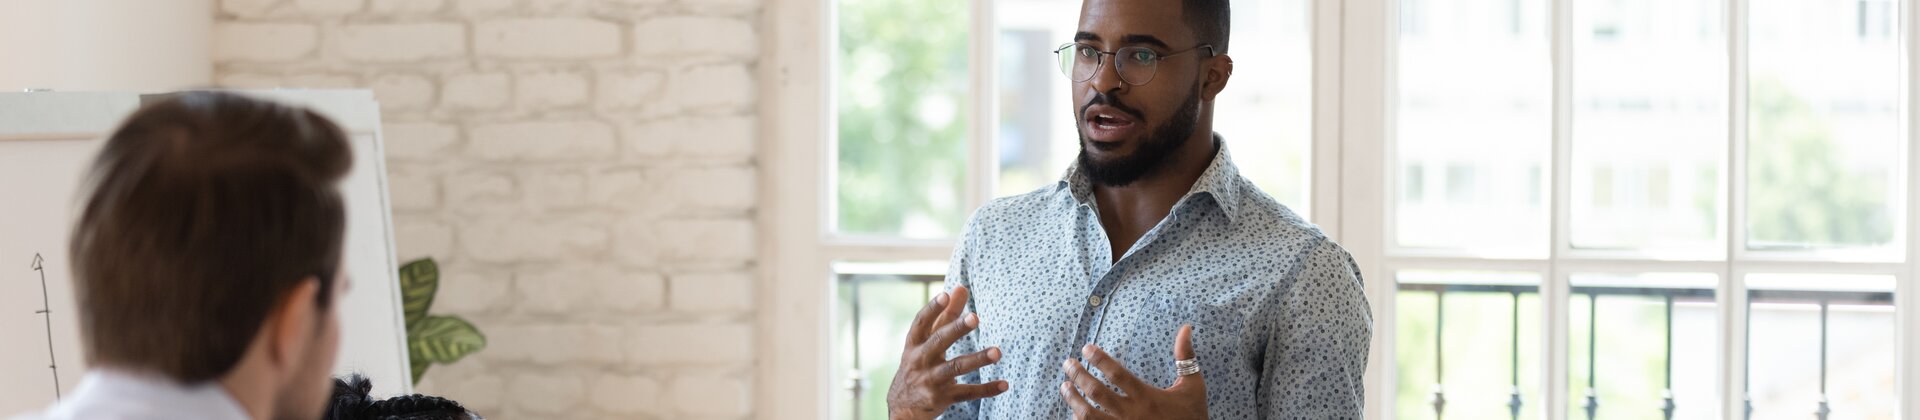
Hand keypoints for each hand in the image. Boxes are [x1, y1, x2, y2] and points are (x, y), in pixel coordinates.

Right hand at [886, 286, 1009, 419]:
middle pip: (939, 342)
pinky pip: (967, 393)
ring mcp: (931, 380)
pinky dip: (986, 389)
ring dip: (977, 359)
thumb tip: (960, 287)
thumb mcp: (925, 341)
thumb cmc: (918, 364)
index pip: (922, 323)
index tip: (945, 295)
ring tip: (997, 352)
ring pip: (955, 368)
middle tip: (975, 318)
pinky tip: (1004, 384)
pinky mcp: (943, 397)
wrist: (902, 406)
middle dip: (957, 330)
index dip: (933, 308)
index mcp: (915, 343)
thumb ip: (944, 315)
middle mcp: (920, 360)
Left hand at [1060, 324, 1207, 419]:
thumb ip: (1186, 357)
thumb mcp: (1193, 387)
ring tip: (1065, 387)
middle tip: (1067, 364)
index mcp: (1147, 398)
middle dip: (1078, 376)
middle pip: (1097, 393)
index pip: (1117, 374)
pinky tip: (1075, 412)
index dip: (1099, 359)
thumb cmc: (1192, 417)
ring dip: (1073, 400)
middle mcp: (1132, 414)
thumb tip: (1186, 327)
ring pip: (1089, 416)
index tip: (1086, 348)